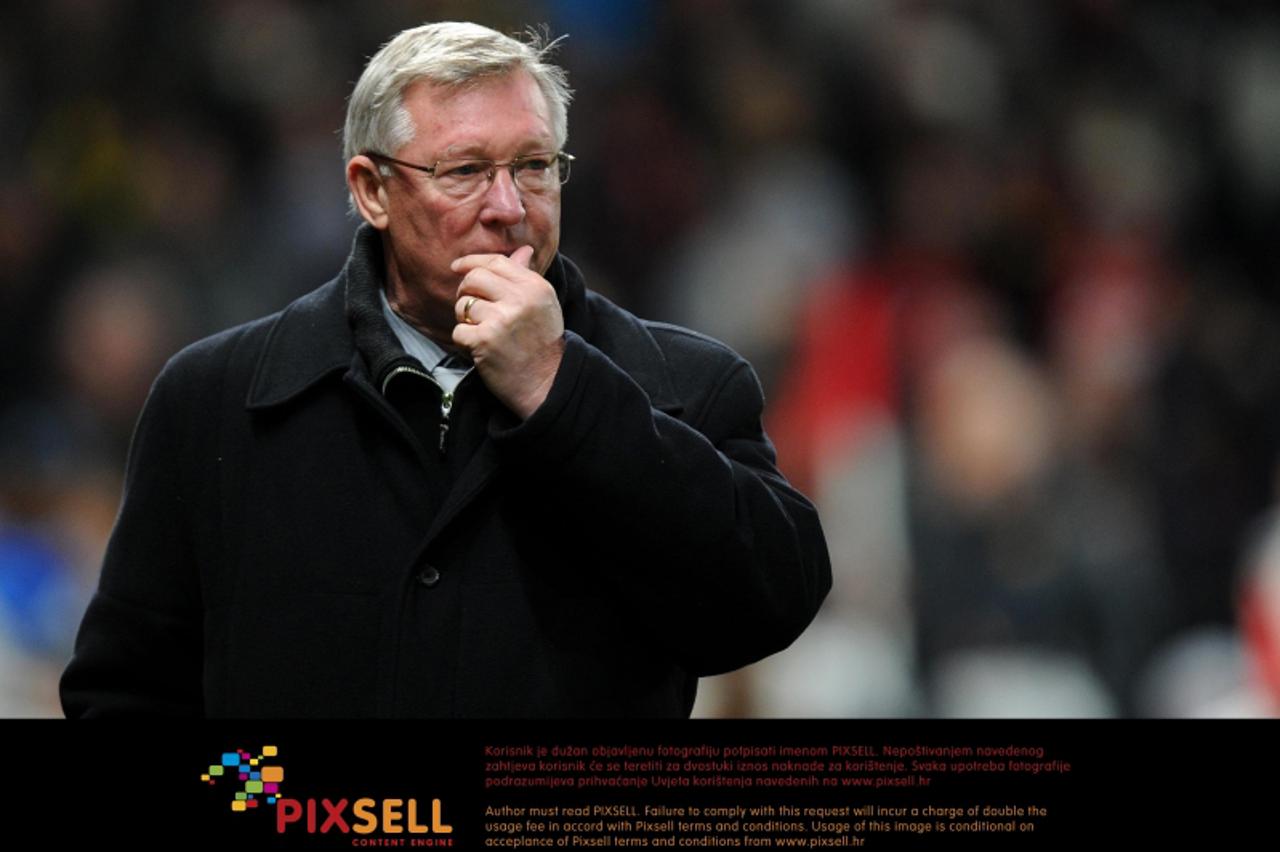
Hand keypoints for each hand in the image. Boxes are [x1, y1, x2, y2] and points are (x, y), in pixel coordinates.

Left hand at [451, 246, 565, 418]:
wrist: (547, 383)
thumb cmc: (542, 343)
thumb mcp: (544, 304)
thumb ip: (527, 276)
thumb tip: (523, 250)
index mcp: (535, 287)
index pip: (496, 262)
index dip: (472, 261)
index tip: (457, 267)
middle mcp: (519, 299)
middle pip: (474, 278)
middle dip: (465, 291)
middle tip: (470, 307)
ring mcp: (501, 320)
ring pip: (463, 305)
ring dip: (466, 319)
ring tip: (482, 332)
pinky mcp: (484, 341)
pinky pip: (459, 330)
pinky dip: (465, 341)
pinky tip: (480, 349)